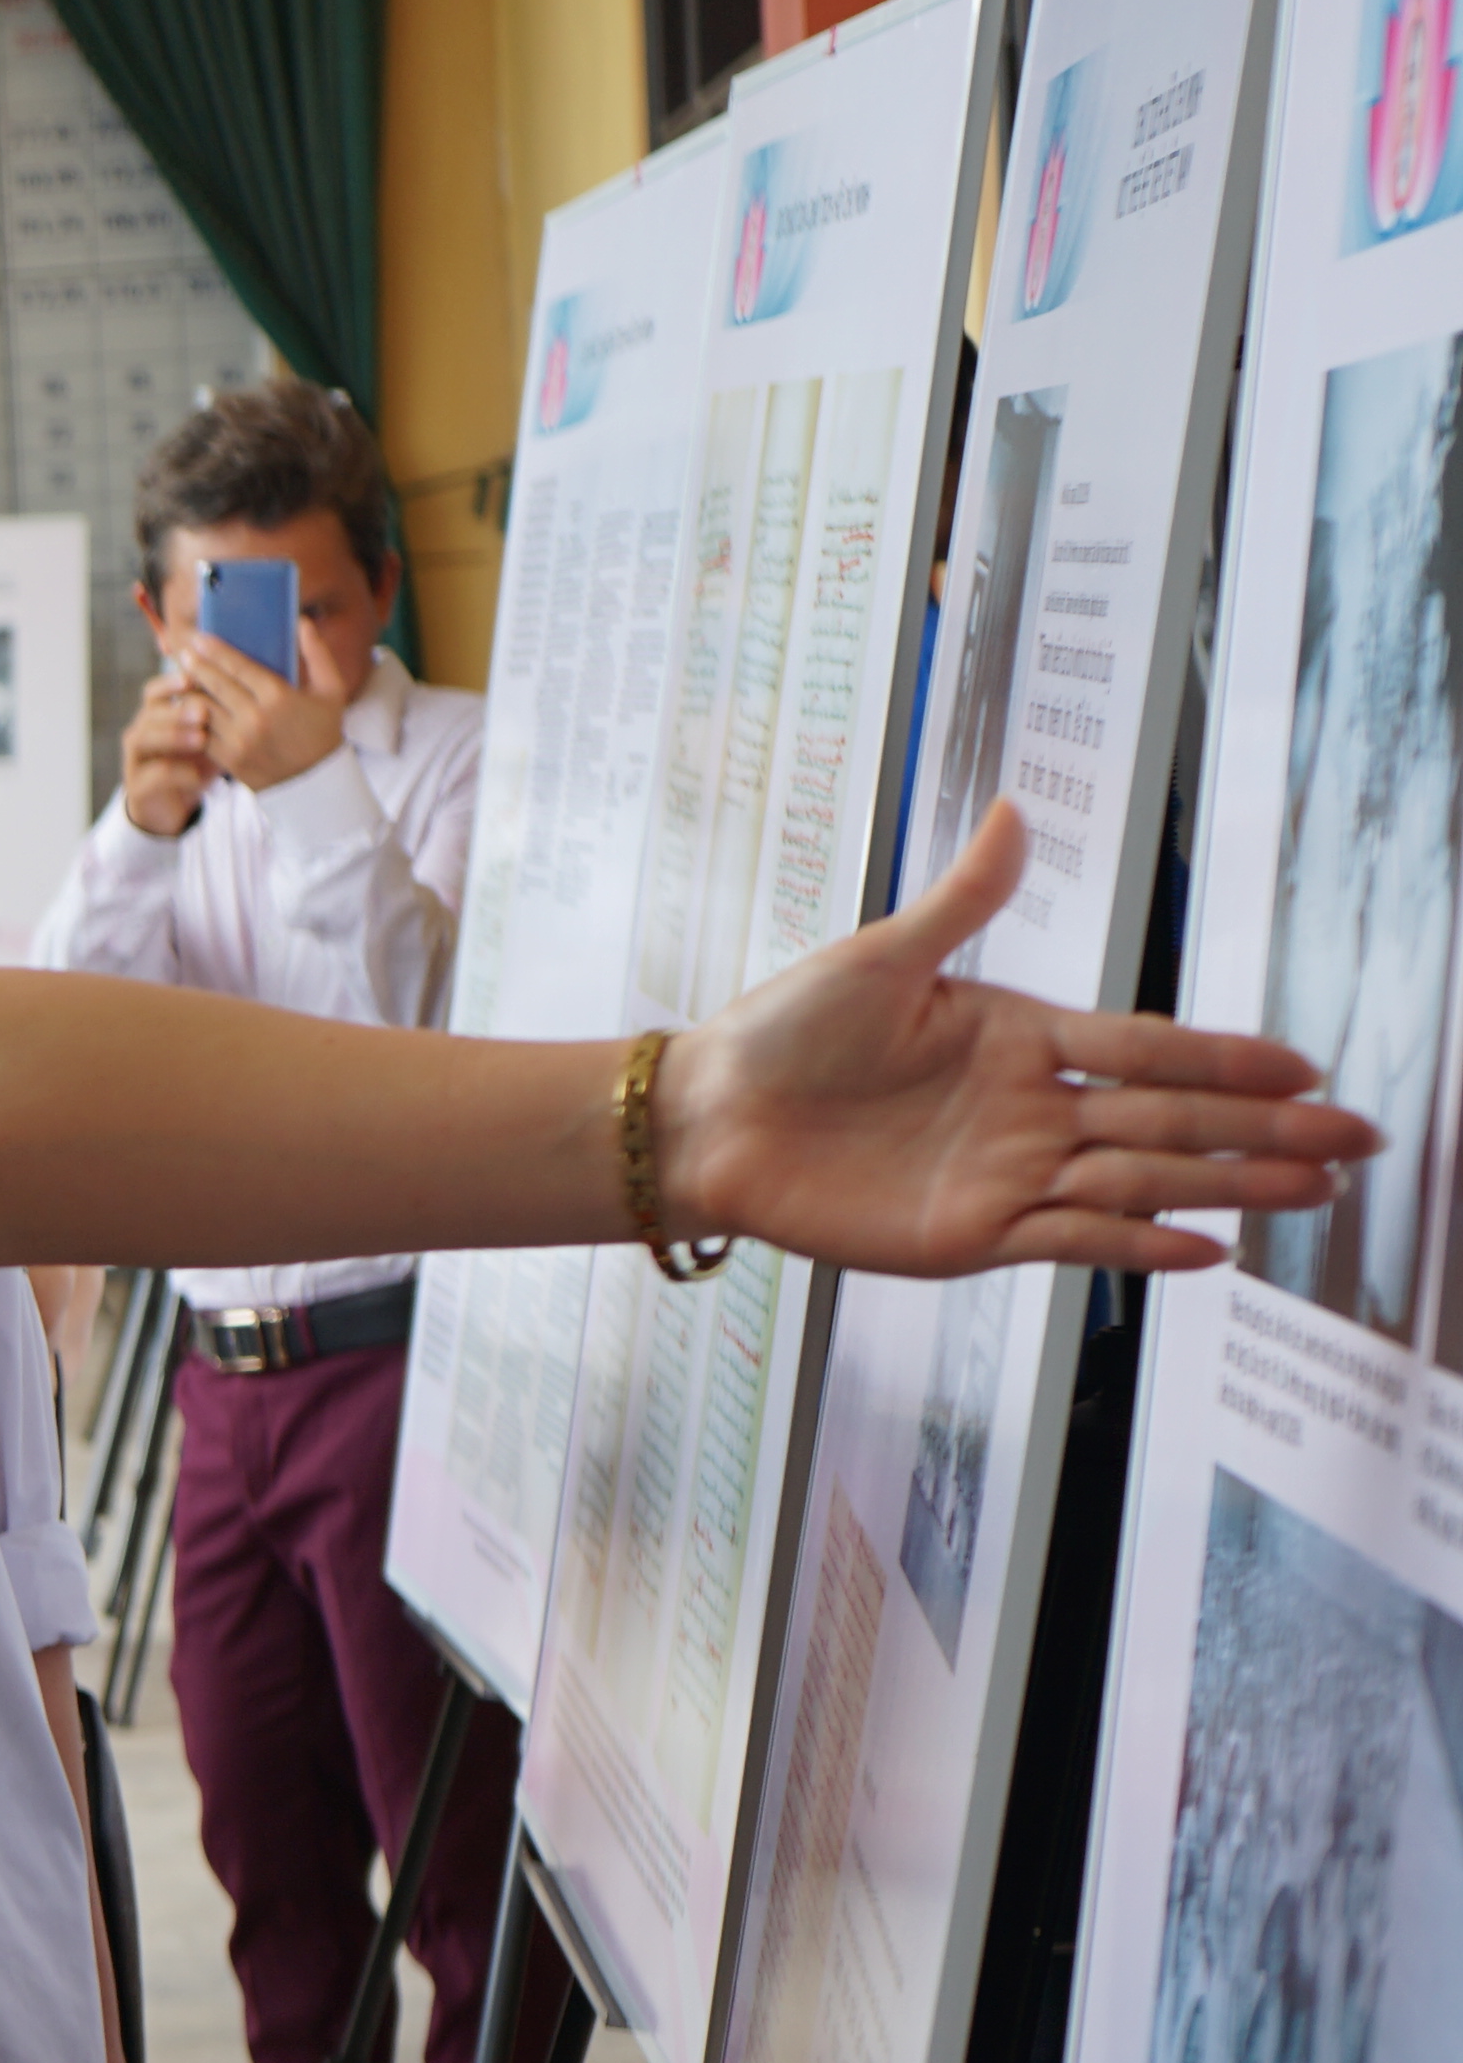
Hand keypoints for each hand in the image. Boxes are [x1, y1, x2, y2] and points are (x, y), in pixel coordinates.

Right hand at [118, 674, 216, 838]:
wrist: (174, 805)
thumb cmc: (196, 763)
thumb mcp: (209, 737)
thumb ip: (217, 715)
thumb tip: (245, 687)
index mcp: (155, 715)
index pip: (156, 690)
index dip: (171, 683)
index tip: (193, 679)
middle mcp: (140, 732)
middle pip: (149, 712)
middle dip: (176, 710)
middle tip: (202, 712)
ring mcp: (135, 759)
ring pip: (144, 739)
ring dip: (173, 737)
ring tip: (201, 740)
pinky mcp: (137, 786)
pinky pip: (153, 775)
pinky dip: (177, 774)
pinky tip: (198, 776)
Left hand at [170, 632, 347, 790]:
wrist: (315, 782)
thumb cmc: (323, 731)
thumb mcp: (331, 690)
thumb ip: (318, 653)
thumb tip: (301, 622)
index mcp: (279, 697)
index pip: (239, 667)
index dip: (216, 651)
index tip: (200, 638)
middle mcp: (255, 718)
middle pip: (215, 684)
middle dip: (196, 666)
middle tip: (184, 652)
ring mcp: (239, 741)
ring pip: (203, 708)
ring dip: (189, 691)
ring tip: (182, 678)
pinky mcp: (228, 759)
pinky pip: (201, 733)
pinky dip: (191, 718)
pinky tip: (186, 706)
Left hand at [664, 805, 1376, 1273]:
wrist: (705, 1118)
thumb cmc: (780, 1031)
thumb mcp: (878, 957)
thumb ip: (963, 900)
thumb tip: (1015, 812)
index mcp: (1020, 1036)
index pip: (1148, 1049)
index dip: (1228, 1060)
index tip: (1307, 1067)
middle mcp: (1031, 1109)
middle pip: (1171, 1120)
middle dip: (1267, 1130)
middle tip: (1356, 1140)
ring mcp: (1008, 1174)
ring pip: (1143, 1182)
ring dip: (1230, 1188)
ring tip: (1313, 1193)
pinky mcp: (970, 1235)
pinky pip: (1072, 1240)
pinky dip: (1138, 1244)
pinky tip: (1208, 1250)